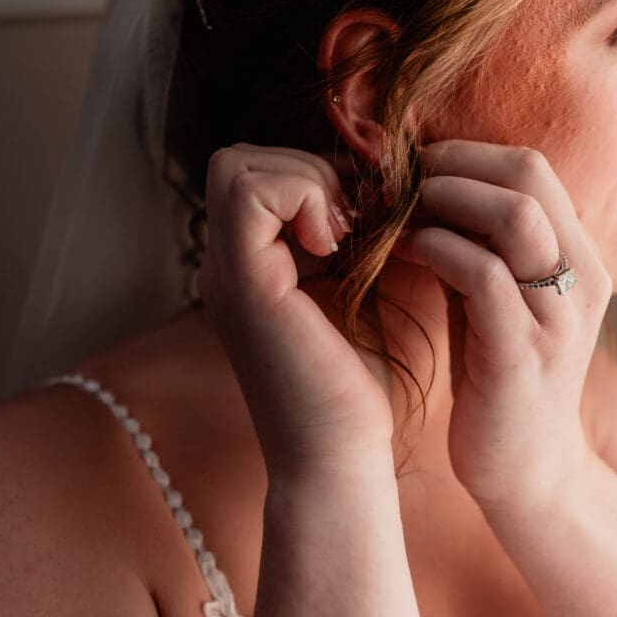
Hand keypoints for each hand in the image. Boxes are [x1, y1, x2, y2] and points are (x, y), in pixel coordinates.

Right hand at [198, 143, 394, 478]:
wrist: (342, 456)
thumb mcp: (370, 288)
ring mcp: (227, 274)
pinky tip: (336, 248)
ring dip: (307, 182)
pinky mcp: (244, 285)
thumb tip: (389, 174)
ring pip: (237, 167)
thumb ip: (367, 233)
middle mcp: (227, 266)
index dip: (312, 173)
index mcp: (251, 267)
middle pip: (237, 160)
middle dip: (307, 170)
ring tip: (345, 236)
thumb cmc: (360, 384)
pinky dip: (303, 198)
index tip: (363, 215)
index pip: (256, 174)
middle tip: (354, 222)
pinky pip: (252, 195)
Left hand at [392, 140, 611, 509]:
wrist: (524, 470)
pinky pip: (483, 276)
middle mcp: (581, 278)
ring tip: (393, 210)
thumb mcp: (494, 297)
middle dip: (450, 162)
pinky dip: (435, 250)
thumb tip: (420, 184)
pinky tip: (400, 252)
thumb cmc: (496, 376)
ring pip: (514, 215)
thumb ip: (475, 243)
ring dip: (440, 200)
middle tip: (394, 177)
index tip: (409, 162)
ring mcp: (558, 316)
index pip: (531, 165)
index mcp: (578, 256)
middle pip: (528, 173)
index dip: (464, 151)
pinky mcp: (523, 355)